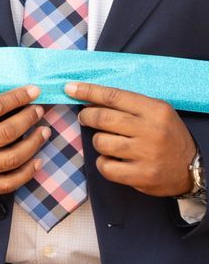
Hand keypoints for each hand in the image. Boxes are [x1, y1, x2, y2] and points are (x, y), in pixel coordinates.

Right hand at [0, 86, 46, 196]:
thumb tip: (11, 96)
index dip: (17, 97)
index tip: (34, 91)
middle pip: (8, 132)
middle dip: (29, 118)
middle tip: (38, 111)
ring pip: (13, 158)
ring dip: (34, 143)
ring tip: (43, 132)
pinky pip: (9, 183)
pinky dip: (27, 172)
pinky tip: (37, 160)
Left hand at [68, 82, 199, 197]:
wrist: (192, 168)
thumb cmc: (167, 137)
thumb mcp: (156, 114)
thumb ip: (128, 106)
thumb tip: (89, 98)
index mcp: (156, 111)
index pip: (115, 96)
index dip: (88, 91)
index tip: (69, 88)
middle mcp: (152, 131)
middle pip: (102, 118)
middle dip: (87, 116)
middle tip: (85, 117)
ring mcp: (147, 154)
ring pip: (101, 142)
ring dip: (98, 142)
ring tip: (109, 142)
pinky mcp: (142, 176)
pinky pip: (105, 167)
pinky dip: (103, 163)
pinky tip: (113, 161)